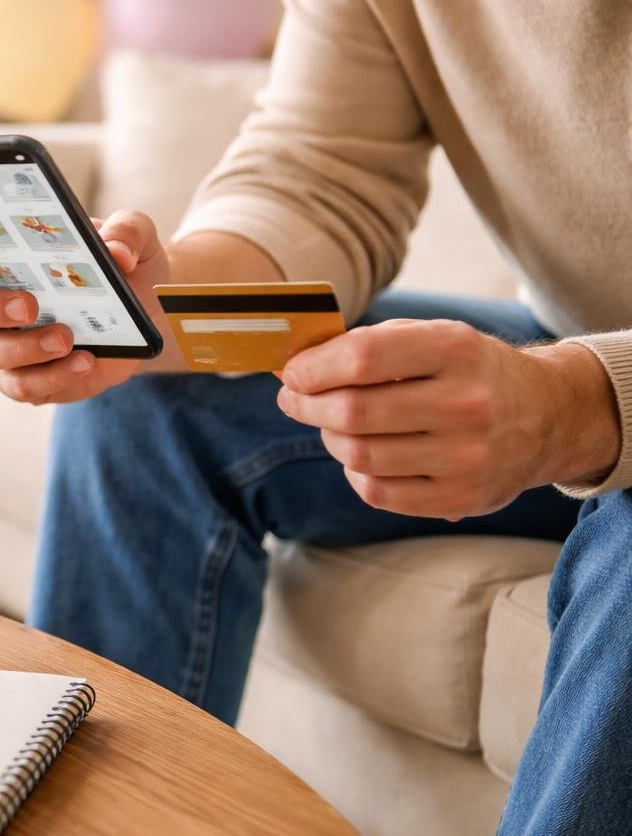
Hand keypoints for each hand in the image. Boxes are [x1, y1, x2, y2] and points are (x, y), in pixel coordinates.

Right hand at [0, 211, 171, 403]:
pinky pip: (22, 387)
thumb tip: (116, 252)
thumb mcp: (134, 238)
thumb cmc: (124, 265)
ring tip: (66, 338)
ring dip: (23, 348)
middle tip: (29, 305)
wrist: (148, 317)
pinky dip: (53, 376)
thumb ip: (127, 230)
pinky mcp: (24, 380)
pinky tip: (86, 360)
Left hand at [276, 319, 619, 518]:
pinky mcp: (461, 497)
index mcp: (455, 349)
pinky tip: (360, 455)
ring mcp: (467, 456)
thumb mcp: (431, 337)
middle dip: (307, 404)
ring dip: (328, 437)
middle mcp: (466, 403)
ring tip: (330, 424)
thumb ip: (364, 345)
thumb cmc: (466, 370)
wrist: (546, 415)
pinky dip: (354, 472)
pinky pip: (377, 492)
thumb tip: (289, 366)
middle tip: (293, 399)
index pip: (362, 358)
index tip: (290, 372)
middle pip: (353, 411)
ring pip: (358, 454)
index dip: (312, 368)